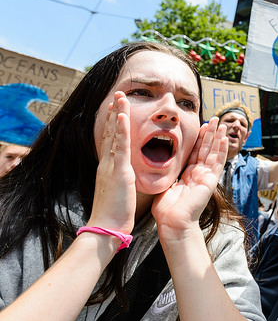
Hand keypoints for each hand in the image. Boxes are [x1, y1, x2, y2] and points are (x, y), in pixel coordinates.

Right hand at [88, 91, 135, 233]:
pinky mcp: (118, 171)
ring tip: (121, 96)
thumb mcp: (119, 190)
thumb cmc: (114, 213)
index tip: (117, 107)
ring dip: (117, 113)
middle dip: (114, 111)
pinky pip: (120, 146)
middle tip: (118, 93)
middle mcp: (107, 163)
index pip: (111, 139)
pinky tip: (122, 115)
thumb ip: (122, 179)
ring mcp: (110, 165)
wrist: (106, 227)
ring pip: (114, 134)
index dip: (114, 122)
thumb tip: (127, 174)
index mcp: (108, 167)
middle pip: (110, 131)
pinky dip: (120, 129)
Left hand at [152, 117, 228, 241]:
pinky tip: (223, 138)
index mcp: (188, 175)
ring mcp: (206, 177)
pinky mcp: (210, 180)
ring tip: (220, 123)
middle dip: (209, 133)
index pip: (195, 152)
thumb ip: (167, 173)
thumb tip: (158, 163)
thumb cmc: (166, 209)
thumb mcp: (165, 184)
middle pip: (206, 149)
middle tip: (212, 119)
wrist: (172, 223)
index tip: (199, 126)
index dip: (197, 139)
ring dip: (217, 137)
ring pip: (213, 152)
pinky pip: (217, 162)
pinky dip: (221, 149)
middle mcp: (199, 174)